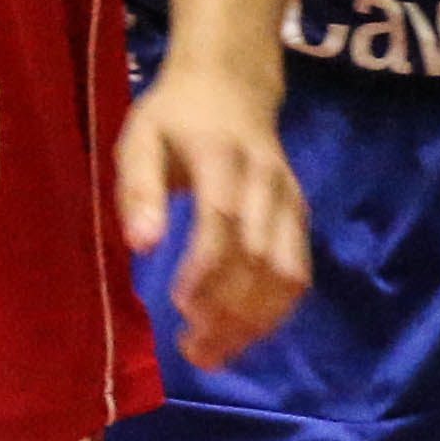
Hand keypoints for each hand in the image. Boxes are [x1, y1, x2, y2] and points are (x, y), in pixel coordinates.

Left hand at [116, 58, 310, 369]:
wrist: (232, 86)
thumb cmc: (175, 118)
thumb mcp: (141, 137)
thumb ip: (138, 188)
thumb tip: (141, 246)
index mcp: (222, 156)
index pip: (221, 218)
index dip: (205, 268)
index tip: (178, 308)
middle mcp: (266, 181)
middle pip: (258, 255)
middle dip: (228, 310)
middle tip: (192, 351)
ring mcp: (290, 200)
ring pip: (287, 272)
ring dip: (255, 321)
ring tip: (214, 353)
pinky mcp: (300, 217)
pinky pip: (298, 271)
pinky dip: (275, 310)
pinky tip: (244, 334)